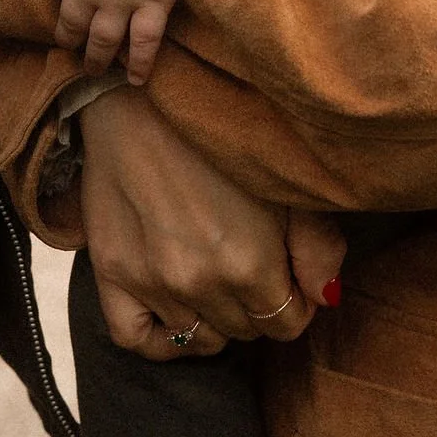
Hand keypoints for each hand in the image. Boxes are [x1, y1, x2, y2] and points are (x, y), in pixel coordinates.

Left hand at [32, 0, 193, 82]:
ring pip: (103, 40)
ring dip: (97, 58)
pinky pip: (144, 42)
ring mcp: (119, 0)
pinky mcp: (151, 5)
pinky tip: (137, 80)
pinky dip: (140, 65)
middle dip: (69, 37)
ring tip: (95, 69)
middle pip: (71, 22)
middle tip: (71, 46)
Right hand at [78, 86, 345, 359]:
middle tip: (254, 267)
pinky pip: (135, 339)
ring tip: (218, 279)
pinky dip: (161, 339)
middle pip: (247, 332)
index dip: (296, 303)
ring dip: (217, 317)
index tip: (290, 277)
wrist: (142, 97)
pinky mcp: (112, 273)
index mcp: (250, 264)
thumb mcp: (286, 180)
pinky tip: (178, 314)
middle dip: (259, 306)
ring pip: (200, 338)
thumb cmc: (221, 134)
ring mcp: (152, 283)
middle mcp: (200, 284)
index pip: (287, 325)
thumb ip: (319, 247)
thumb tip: (324, 298)